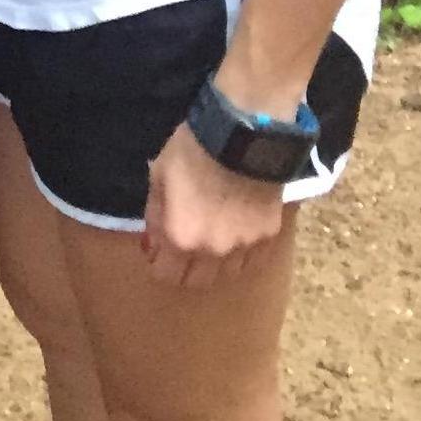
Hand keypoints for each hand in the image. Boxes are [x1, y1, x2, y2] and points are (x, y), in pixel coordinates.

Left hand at [141, 120, 287, 286]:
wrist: (240, 139)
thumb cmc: (190, 153)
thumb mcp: (158, 178)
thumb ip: (154, 217)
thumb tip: (153, 244)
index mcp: (180, 238)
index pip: (166, 275)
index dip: (160, 263)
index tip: (160, 251)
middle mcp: (212, 252)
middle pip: (197, 281)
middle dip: (185, 269)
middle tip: (183, 247)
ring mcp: (243, 248)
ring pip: (226, 274)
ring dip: (215, 264)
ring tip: (211, 239)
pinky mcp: (268, 238)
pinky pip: (252, 260)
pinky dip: (241, 254)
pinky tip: (236, 233)